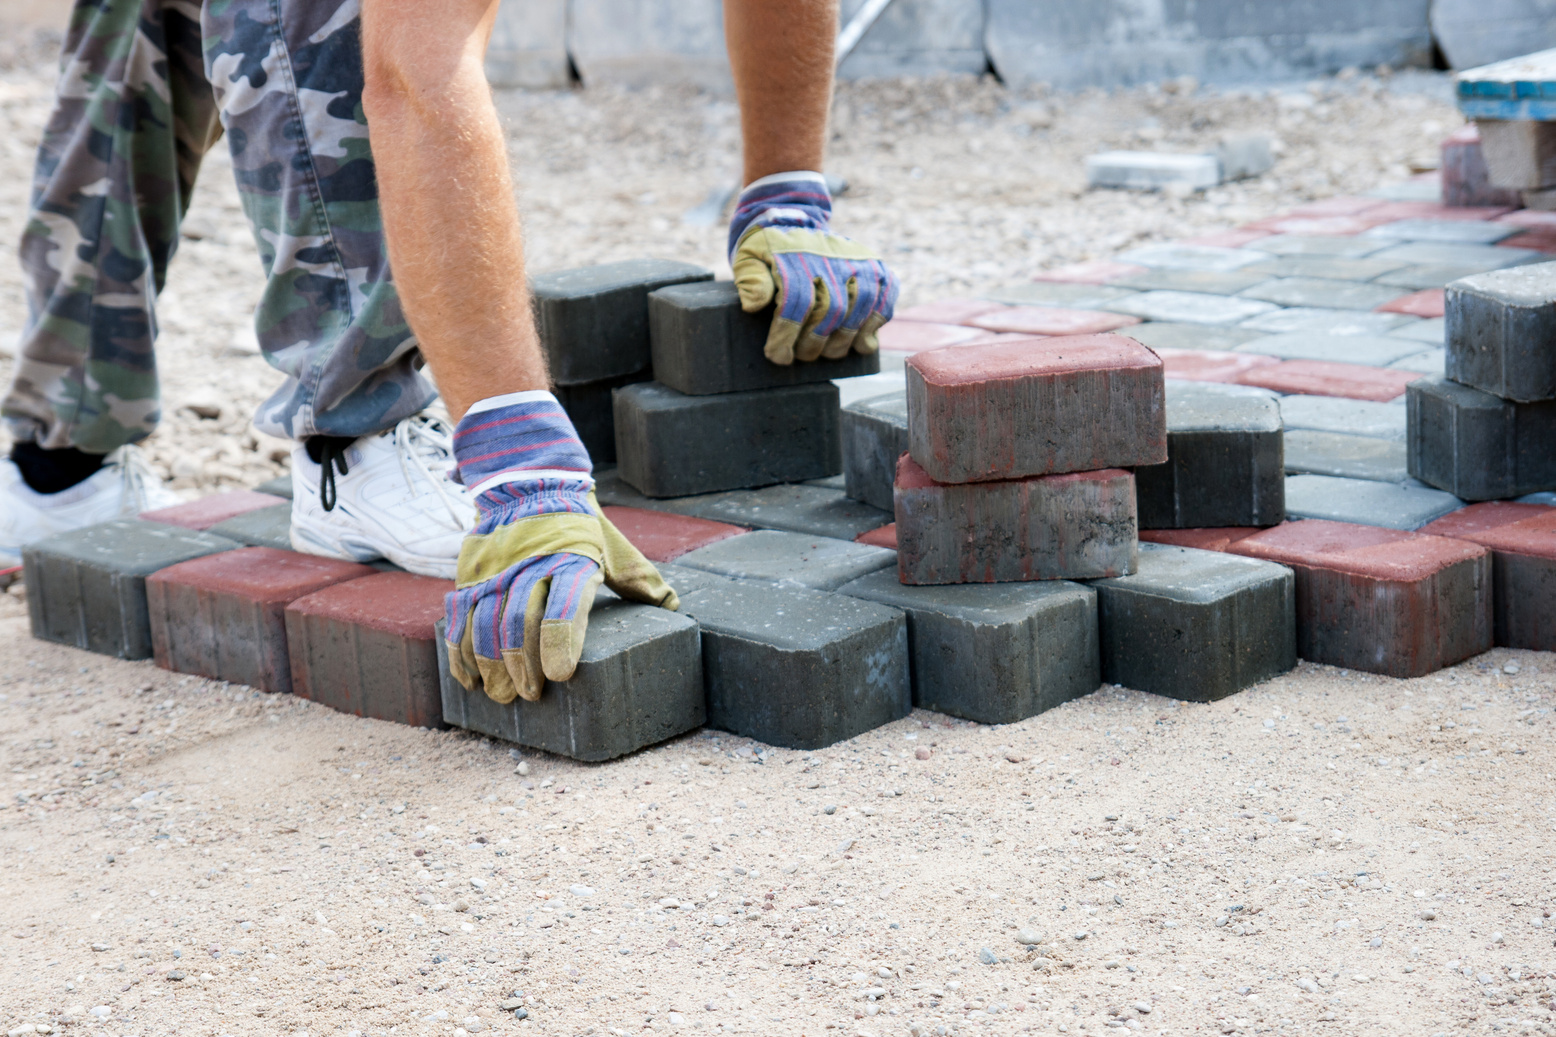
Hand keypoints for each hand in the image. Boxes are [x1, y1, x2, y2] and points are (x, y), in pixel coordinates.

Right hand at [443, 391, 677, 702]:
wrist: (528, 485)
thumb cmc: (579, 527)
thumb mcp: (613, 546)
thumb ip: (640, 579)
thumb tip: (674, 608)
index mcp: (572, 561)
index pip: (565, 604)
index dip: (560, 641)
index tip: (559, 675)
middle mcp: (530, 566)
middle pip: (519, 620)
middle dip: (522, 664)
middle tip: (531, 695)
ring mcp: (495, 570)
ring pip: (485, 623)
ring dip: (490, 665)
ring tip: (502, 695)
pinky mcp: (470, 574)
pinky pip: (459, 617)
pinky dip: (460, 652)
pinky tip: (470, 679)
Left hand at [728, 171, 898, 364]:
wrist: (796, 221)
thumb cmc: (769, 250)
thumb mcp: (748, 258)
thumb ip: (750, 279)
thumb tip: (754, 304)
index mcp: (795, 257)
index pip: (796, 302)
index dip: (788, 335)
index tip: (779, 357)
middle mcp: (830, 257)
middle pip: (830, 310)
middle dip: (815, 342)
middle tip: (804, 355)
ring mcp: (856, 260)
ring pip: (859, 309)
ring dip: (844, 340)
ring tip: (830, 353)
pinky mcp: (875, 265)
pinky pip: (884, 298)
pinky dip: (876, 323)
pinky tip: (862, 342)